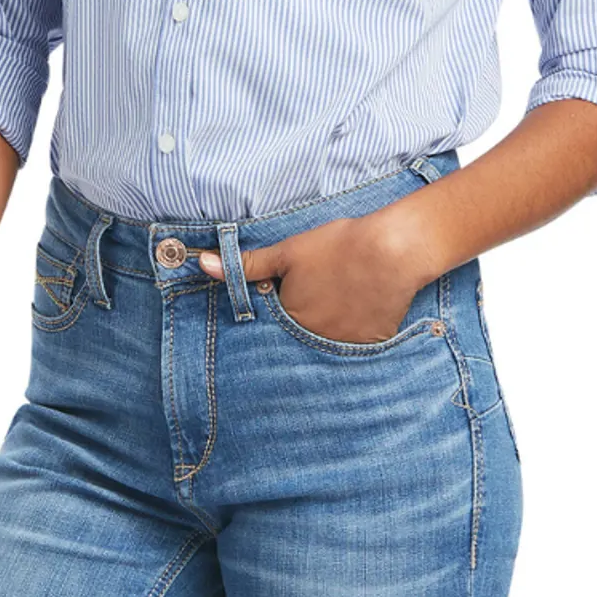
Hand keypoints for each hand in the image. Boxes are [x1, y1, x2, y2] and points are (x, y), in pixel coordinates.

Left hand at [200, 206, 431, 343]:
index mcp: (289, 321)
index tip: (285, 301)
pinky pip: (352, 349)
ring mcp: (344, 348)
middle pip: (297, 341)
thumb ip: (246, 265)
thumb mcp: (287, 252)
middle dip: (298, 329)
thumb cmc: (337, 247)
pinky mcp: (371, 346)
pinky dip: (350, 335)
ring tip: (335, 306)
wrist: (393, 251)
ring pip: (324, 347)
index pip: (270, 329)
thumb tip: (202, 264)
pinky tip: (356, 312)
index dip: (274, 314)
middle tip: (313, 303)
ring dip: (324, 333)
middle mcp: (313, 343)